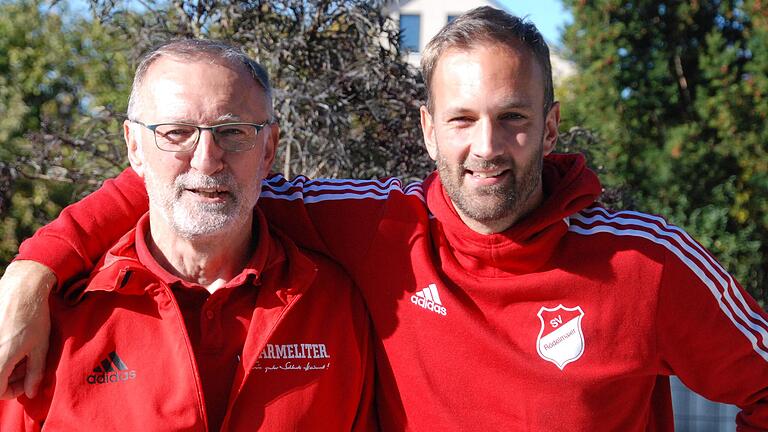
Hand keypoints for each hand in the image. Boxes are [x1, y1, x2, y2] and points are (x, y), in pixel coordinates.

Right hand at [0, 260, 54, 398]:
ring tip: (23, 352)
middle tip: (28, 365)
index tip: (26, 381)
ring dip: (7, 364)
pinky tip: (14, 343)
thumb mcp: (40, 346)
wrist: (21, 288)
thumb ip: (35, 373)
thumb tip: (30, 392)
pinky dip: (3, 352)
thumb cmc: (33, 316)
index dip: (13, 390)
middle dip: (11, 376)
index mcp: (0, 360)